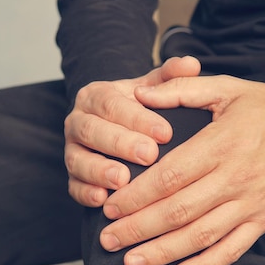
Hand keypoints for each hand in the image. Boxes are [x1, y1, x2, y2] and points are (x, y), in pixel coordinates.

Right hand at [64, 56, 200, 206]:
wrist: (116, 126)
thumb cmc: (139, 109)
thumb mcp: (153, 89)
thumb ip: (170, 76)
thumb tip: (192, 64)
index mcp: (95, 96)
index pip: (112, 104)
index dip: (137, 118)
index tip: (165, 132)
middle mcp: (78, 121)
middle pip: (92, 130)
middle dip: (121, 144)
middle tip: (149, 155)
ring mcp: (72, 149)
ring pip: (77, 159)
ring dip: (99, 171)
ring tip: (123, 180)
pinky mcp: (73, 176)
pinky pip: (72, 186)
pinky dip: (85, 194)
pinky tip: (103, 200)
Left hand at [99, 75, 264, 264]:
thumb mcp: (228, 88)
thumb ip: (182, 89)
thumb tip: (139, 93)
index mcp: (222, 144)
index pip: (170, 176)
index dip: (137, 195)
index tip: (109, 205)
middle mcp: (235, 179)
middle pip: (178, 211)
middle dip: (138, 229)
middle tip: (106, 240)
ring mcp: (250, 204)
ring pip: (200, 236)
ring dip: (162, 253)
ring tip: (130, 263)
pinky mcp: (262, 222)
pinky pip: (232, 251)